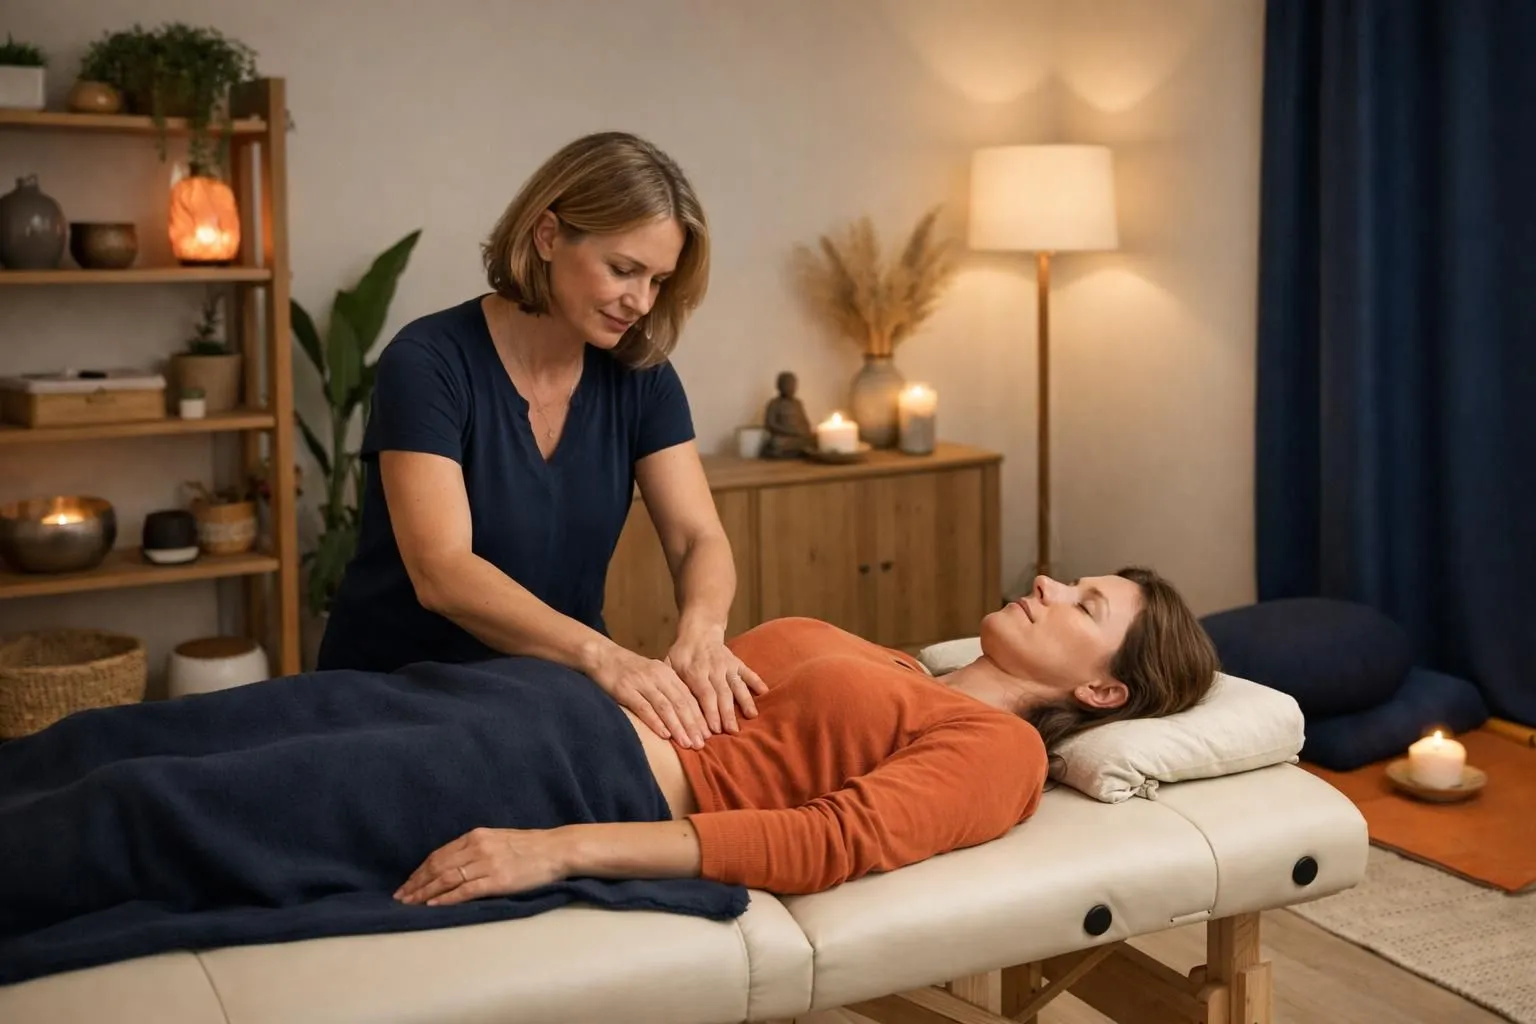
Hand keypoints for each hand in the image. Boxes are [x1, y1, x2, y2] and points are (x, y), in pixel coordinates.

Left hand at [394, 827, 569, 906]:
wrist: (556, 850)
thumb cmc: (529, 847)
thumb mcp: (498, 839)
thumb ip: (475, 848)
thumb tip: (452, 864)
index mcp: (476, 836)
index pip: (439, 855)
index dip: (420, 871)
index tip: (407, 884)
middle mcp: (478, 847)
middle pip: (438, 867)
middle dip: (416, 883)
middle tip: (400, 898)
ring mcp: (487, 864)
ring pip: (447, 879)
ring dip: (425, 893)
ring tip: (410, 904)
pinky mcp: (497, 880)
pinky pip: (465, 890)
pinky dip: (446, 898)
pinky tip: (433, 905)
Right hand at [588, 644, 709, 747]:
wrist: (603, 655)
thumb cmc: (630, 670)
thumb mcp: (654, 675)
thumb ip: (668, 690)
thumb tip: (686, 715)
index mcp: (668, 674)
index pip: (688, 698)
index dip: (699, 717)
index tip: (709, 735)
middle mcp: (658, 677)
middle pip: (680, 703)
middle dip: (693, 725)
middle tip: (701, 744)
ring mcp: (642, 683)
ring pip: (665, 707)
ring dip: (678, 727)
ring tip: (687, 743)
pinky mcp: (625, 689)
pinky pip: (643, 707)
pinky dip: (655, 721)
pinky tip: (664, 735)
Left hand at [667, 632, 767, 734]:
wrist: (699, 631)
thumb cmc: (681, 655)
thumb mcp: (669, 666)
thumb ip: (671, 686)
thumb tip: (669, 711)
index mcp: (694, 671)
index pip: (704, 694)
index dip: (710, 711)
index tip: (714, 729)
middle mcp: (713, 668)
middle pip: (722, 692)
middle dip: (727, 712)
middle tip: (732, 731)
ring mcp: (727, 665)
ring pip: (737, 684)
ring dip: (745, 700)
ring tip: (751, 716)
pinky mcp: (737, 663)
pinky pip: (748, 672)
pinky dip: (756, 681)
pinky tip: (764, 692)